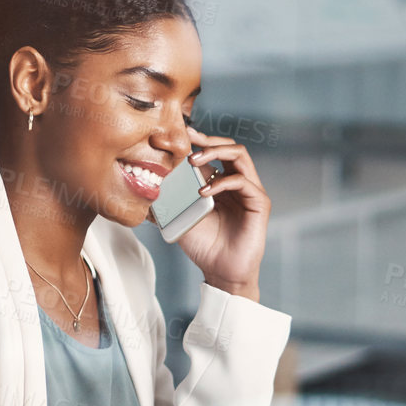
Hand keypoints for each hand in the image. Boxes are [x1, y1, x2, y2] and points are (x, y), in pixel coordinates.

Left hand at [175, 128, 269, 301]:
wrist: (220, 272)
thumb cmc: (203, 246)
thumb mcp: (180, 216)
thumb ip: (170, 198)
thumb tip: (146, 185)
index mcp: (222, 183)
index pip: (214, 152)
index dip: (200, 140)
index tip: (181, 134)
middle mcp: (238, 183)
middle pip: (230, 147)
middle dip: (209, 140)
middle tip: (189, 140)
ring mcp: (250, 191)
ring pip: (240, 156)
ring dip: (216, 152)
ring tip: (194, 161)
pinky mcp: (259, 203)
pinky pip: (243, 181)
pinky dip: (222, 182)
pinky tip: (204, 191)